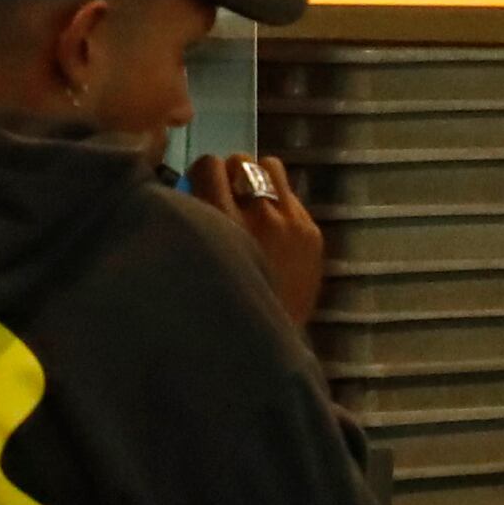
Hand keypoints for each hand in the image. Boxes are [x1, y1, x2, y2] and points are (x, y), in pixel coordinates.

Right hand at [204, 153, 327, 330]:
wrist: (267, 342)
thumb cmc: (218, 304)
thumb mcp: (197, 258)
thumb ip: (195, 222)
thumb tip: (191, 191)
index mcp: (219, 220)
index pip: (209, 164)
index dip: (203, 172)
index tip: (202, 186)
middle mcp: (256, 213)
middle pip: (240, 161)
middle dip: (231, 173)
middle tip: (228, 194)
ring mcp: (289, 220)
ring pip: (271, 167)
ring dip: (258, 178)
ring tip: (253, 200)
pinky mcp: (312, 232)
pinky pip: (292, 196)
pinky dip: (280, 205)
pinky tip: (274, 229)